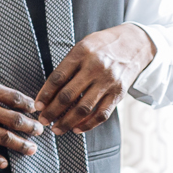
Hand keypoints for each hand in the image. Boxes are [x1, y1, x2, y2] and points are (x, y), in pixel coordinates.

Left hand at [34, 24, 155, 134]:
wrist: (135, 43)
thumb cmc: (103, 45)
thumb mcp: (84, 45)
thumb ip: (69, 65)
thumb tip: (49, 92)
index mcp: (82, 52)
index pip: (58, 77)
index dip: (45, 94)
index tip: (37, 106)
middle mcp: (95, 67)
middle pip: (68, 95)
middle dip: (52, 111)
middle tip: (43, 120)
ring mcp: (108, 81)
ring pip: (83, 108)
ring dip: (66, 122)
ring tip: (56, 129)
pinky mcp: (118, 93)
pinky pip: (101, 114)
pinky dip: (88, 124)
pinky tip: (77, 128)